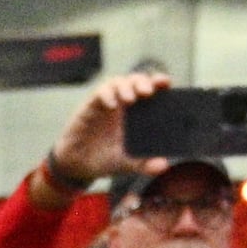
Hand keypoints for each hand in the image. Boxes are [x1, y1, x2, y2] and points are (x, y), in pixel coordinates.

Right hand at [48, 69, 172, 190]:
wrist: (79, 166)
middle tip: (148, 92)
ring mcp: (107, 103)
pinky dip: (106, 95)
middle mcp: (123, 104)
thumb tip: (163, 165)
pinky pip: (99, 93)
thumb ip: (145, 164)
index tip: (166, 83)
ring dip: (126, 86)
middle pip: (136, 81)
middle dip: (143, 82)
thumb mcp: (128, 164)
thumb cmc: (106, 159)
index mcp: (138, 113)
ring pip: (118, 82)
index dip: (159, 83)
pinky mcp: (91, 106)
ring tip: (130, 99)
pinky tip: (111, 105)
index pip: (151, 90)